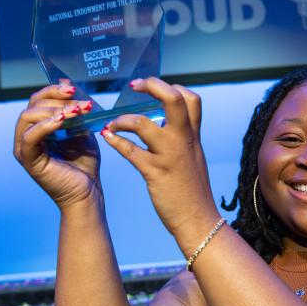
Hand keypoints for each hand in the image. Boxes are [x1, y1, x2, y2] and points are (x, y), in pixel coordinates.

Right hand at [14, 81, 102, 210]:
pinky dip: (45, 125)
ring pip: (28, 116)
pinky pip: (30, 136)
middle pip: (32, 105)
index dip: (54, 91)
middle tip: (80, 102)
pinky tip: (63, 121)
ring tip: (77, 112)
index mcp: (39, 128)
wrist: (88, 192)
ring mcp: (25, 148)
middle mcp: (27, 136)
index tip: (74, 89)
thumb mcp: (82, 130)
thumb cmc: (85, 164)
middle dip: (57, 99)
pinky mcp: (28, 160)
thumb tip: (67, 84)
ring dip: (54, 110)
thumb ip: (74, 110)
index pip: (38, 100)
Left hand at [100, 77, 218, 239]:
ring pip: (143, 124)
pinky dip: (116, 141)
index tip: (154, 89)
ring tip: (112, 123)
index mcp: (192, 136)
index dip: (173, 86)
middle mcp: (183, 141)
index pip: (190, 98)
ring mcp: (168, 156)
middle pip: (173, 99)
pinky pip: (130, 151)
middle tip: (135, 86)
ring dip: (123, 119)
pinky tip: (107, 137)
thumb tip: (165, 124)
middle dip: (152, 86)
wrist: (198, 219)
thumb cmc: (193, 190)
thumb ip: (183, 139)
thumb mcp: (193, 157)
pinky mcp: (154, 173)